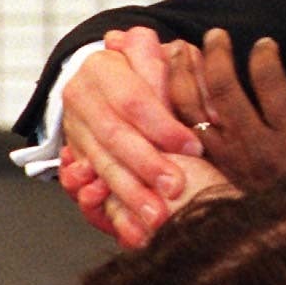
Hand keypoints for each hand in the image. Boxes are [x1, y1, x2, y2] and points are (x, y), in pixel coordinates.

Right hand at [60, 36, 201, 245]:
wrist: (98, 75)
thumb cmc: (142, 65)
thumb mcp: (161, 54)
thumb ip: (186, 72)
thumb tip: (213, 112)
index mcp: (103, 67)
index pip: (134, 100)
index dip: (162, 125)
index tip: (193, 147)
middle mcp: (81, 96)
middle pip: (114, 135)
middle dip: (145, 165)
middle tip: (175, 189)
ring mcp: (72, 127)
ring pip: (100, 163)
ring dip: (128, 193)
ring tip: (155, 217)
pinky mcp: (72, 153)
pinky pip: (87, 185)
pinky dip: (109, 208)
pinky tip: (130, 229)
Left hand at [169, 28, 285, 193]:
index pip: (272, 85)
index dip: (264, 59)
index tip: (263, 44)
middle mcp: (255, 151)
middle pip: (224, 92)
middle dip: (217, 57)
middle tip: (214, 36)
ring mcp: (225, 168)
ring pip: (193, 113)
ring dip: (184, 78)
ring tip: (180, 53)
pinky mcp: (207, 183)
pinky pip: (179, 142)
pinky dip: (169, 114)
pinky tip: (163, 96)